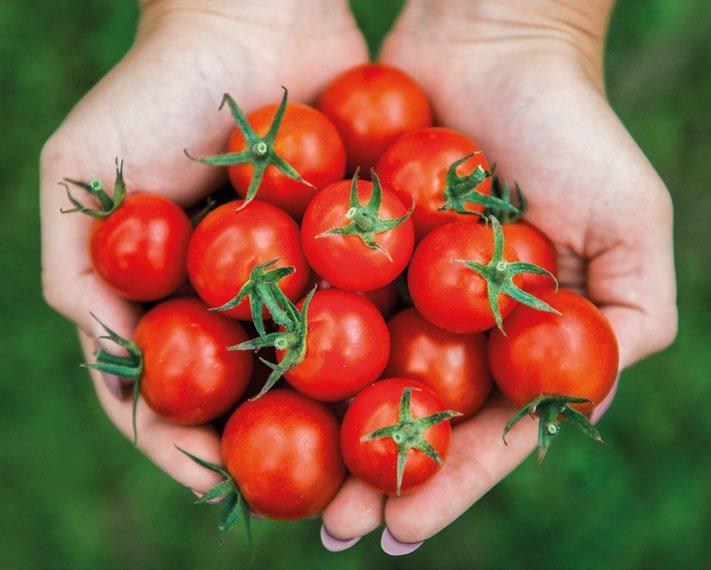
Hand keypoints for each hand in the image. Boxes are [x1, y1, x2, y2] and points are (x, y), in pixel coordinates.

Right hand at [40, 0, 365, 494]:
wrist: (251, 19)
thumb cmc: (155, 89)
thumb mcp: (78, 176)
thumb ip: (78, 271)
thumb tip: (109, 365)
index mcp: (171, 298)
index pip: (174, 392)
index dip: (188, 443)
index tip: (216, 479)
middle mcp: (238, 298)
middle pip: (256, 394)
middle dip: (279, 451)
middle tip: (311, 498)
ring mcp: (301, 276)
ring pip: (322, 364)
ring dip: (342, 417)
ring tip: (371, 464)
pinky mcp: (357, 246)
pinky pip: (374, 307)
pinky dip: (389, 347)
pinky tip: (412, 384)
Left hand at [321, 0, 676, 553]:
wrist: (491, 43)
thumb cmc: (569, 126)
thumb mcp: (631, 220)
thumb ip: (630, 316)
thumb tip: (585, 405)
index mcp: (514, 337)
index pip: (482, 429)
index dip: (447, 484)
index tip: (401, 530)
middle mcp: (453, 323)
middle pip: (412, 418)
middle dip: (376, 476)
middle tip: (332, 528)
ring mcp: (399, 289)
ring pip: (358, 377)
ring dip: (327, 433)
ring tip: (292, 488)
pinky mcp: (352, 249)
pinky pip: (321, 305)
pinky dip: (294, 348)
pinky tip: (260, 394)